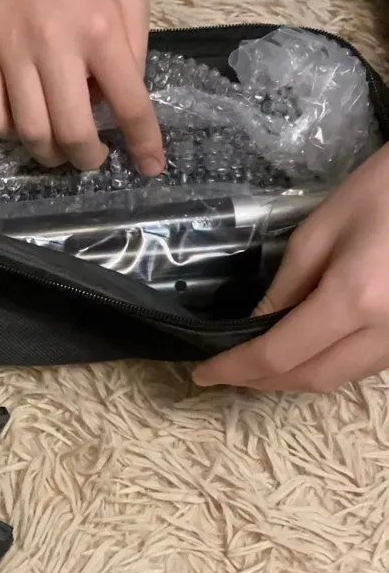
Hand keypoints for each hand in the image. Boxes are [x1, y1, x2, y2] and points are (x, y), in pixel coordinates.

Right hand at [0, 0, 164, 173]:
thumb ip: (133, 47)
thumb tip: (117, 98)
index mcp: (102, 30)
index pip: (130, 103)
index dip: (144, 144)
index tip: (149, 167)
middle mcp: (56, 48)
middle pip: (73, 131)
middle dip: (88, 159)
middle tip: (93, 157)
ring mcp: (12, 53)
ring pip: (28, 131)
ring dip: (49, 154)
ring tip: (58, 149)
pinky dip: (7, 132)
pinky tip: (19, 122)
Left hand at [193, 143, 388, 392]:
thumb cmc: (383, 190)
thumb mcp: (320, 231)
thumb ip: (286, 286)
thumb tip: (256, 324)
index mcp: (354, 299)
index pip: (280, 353)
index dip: (236, 369)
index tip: (202, 373)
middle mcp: (386, 332)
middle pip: (312, 378)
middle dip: (262, 382)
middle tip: (225, 372)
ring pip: (340, 377)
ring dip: (294, 377)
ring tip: (255, 366)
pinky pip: (364, 365)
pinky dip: (326, 365)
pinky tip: (302, 352)